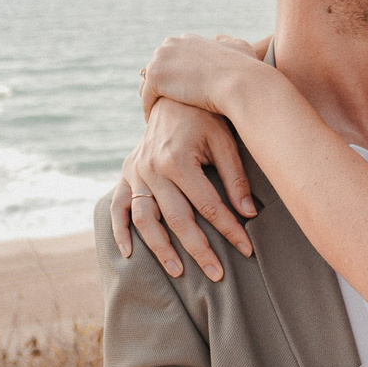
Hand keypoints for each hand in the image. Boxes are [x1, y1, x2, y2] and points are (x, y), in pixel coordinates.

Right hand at [112, 100, 257, 279]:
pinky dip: (120, 231)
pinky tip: (129, 254)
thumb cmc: (204, 117)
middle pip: (177, 220)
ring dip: (161, 250)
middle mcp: (152, 169)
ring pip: (145, 220)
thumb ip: (235, 178)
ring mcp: (136, 172)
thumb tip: (249, 214)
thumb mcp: (225, 141)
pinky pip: (118, 207)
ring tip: (179, 272)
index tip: (248, 250)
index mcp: (178, 160)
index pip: (209, 206)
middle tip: (217, 275)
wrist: (172, 92)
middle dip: (200, 250)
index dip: (230, 230)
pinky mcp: (126, 173)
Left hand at [138, 34, 264, 115]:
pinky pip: (147, 97)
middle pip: (158, 68)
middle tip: (166, 107)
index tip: (182, 93)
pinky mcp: (155, 77)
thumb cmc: (246, 70)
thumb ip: (227, 42)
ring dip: (154, 98)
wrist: (240, 83)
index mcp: (188, 40)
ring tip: (160, 116)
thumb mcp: (240, 47)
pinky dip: (150, 110)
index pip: (173, 57)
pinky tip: (157, 123)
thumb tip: (218, 40)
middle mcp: (171, 44)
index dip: (177, 76)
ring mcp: (161, 59)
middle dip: (162, 85)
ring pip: (150, 83)